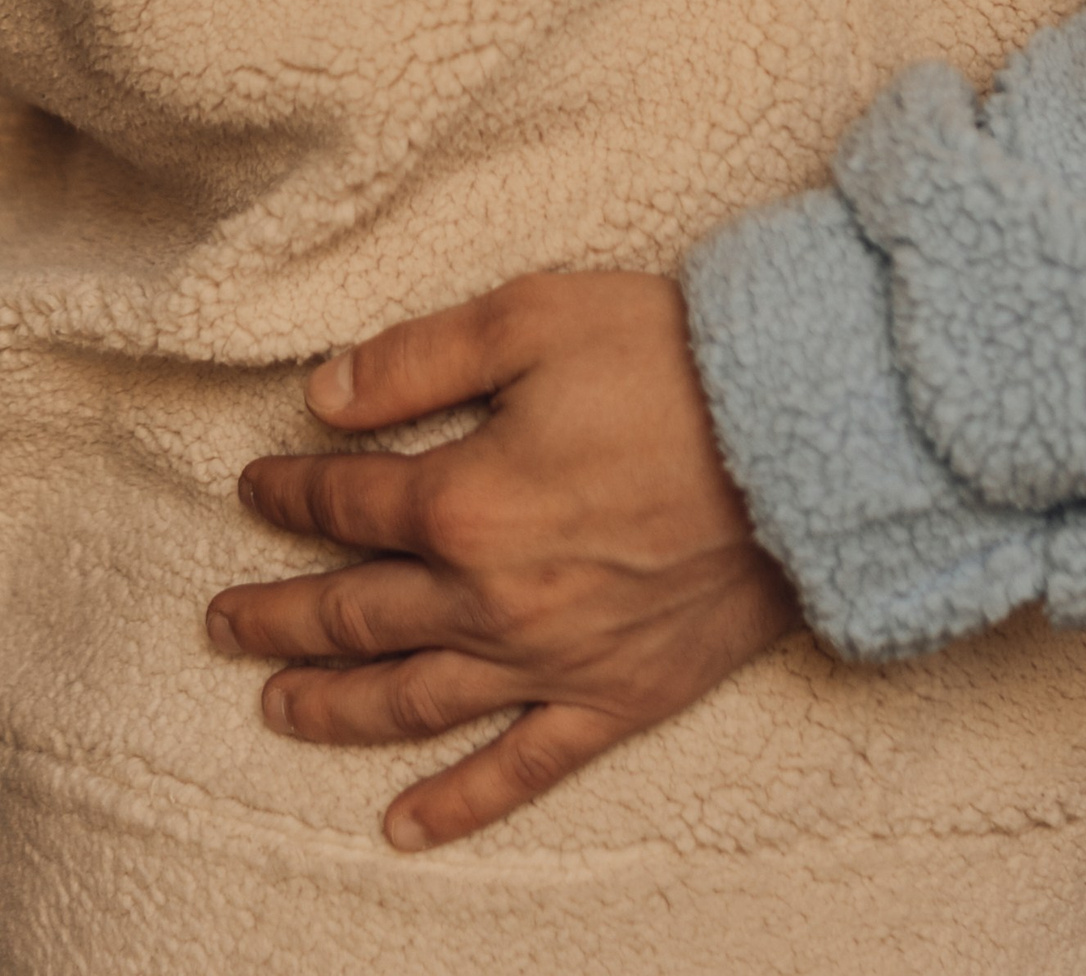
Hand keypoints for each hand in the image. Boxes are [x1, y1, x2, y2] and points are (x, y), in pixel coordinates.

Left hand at [205, 274, 798, 850]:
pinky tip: (403, 826)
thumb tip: (323, 394)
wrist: (809, 434)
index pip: (347, 502)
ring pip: (412, 700)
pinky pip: (522, 767)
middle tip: (221, 620)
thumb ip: (418, 358)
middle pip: (355, 615)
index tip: (258, 484)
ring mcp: (554, 659)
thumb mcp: (536, 315)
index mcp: (465, 501)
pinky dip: (457, 804)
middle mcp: (492, 598)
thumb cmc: (675, 359)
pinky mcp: (619, 695)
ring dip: (332, 707)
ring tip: (275, 705)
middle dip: (277, 614)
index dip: (291, 491)